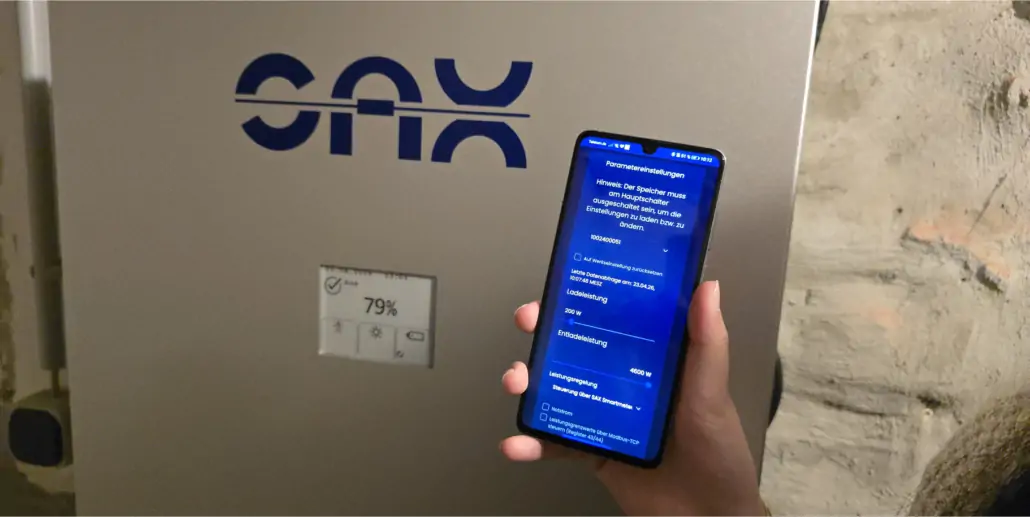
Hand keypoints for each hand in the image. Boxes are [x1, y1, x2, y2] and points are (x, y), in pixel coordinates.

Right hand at [500, 281, 765, 515]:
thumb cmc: (719, 453)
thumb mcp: (712, 395)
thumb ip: (708, 345)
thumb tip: (707, 287)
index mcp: (653, 360)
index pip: (615, 318)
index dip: (586, 298)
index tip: (561, 283)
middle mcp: (623, 381)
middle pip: (575, 348)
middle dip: (543, 332)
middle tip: (527, 323)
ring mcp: (604, 415)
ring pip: (556, 390)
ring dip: (528, 382)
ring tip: (516, 383)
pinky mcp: (593, 451)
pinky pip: (556, 443)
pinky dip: (531, 444)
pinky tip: (514, 445)